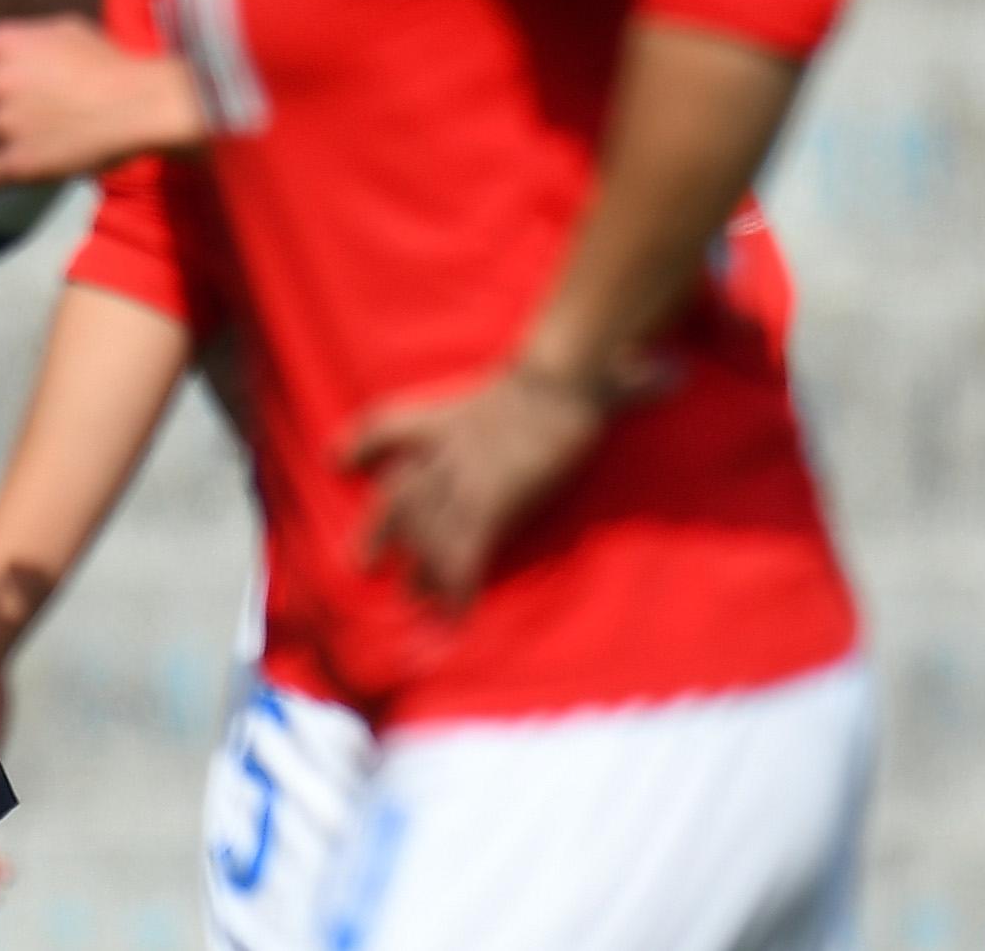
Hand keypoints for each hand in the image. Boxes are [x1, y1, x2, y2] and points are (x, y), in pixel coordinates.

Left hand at [0, 19, 203, 189]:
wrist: (141, 106)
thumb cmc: (111, 65)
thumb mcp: (64, 29)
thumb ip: (24, 37)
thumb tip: (3, 48)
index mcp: (2, 43)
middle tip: (11, 114)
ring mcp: (2, 124)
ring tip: (19, 141)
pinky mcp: (15, 164)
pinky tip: (9, 169)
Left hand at [342, 360, 621, 609]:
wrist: (562, 376)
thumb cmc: (560, 373)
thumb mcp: (533, 374)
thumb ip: (534, 391)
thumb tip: (646, 371)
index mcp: (449, 416)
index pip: (388, 425)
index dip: (360, 444)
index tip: (338, 460)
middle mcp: (447, 448)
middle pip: (401, 492)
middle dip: (381, 530)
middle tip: (362, 562)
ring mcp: (466, 476)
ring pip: (429, 528)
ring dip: (421, 566)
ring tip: (413, 601)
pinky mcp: (492, 500)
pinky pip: (466, 549)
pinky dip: (458, 584)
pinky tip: (454, 612)